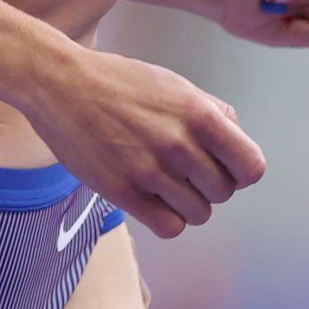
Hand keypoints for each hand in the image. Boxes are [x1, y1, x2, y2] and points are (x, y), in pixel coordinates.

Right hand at [17, 41, 263, 238]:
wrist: (56, 82)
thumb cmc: (114, 81)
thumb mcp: (172, 82)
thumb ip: (210, 110)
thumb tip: (236, 139)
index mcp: (198, 114)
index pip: (251, 167)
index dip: (240, 172)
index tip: (223, 168)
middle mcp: (178, 143)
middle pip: (223, 192)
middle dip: (206, 184)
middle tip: (181, 170)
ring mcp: (149, 169)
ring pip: (199, 214)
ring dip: (186, 203)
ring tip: (162, 183)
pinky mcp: (121, 190)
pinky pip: (169, 227)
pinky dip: (166, 219)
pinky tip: (151, 199)